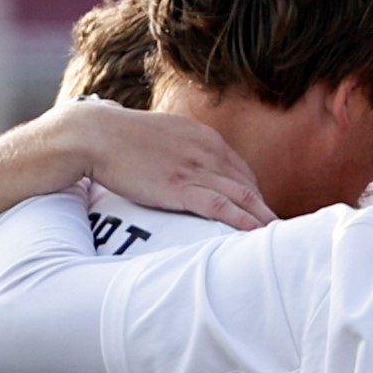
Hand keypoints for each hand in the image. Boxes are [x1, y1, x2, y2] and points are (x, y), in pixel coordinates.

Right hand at [31, 99, 274, 230]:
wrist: (92, 134)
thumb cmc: (119, 138)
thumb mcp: (160, 135)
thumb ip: (179, 148)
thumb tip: (179, 165)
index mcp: (203, 137)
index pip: (239, 170)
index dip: (253, 194)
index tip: (261, 213)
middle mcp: (206, 150)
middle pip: (247, 184)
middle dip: (264, 209)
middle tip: (280, 232)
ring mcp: (194, 168)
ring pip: (241, 196)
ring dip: (262, 218)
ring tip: (279, 238)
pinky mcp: (179, 186)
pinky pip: (221, 205)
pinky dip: (242, 220)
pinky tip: (257, 232)